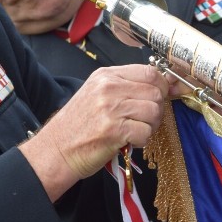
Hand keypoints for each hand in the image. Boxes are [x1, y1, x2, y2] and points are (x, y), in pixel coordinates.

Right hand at [19, 65, 169, 200]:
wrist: (56, 149)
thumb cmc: (78, 124)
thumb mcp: (96, 93)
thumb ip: (124, 86)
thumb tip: (161, 85)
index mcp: (106, 75)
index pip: (149, 71)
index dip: (162, 85)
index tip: (164, 96)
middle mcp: (109, 88)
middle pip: (155, 92)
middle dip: (157, 109)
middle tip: (146, 120)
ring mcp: (111, 108)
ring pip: (154, 112)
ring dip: (151, 126)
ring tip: (136, 131)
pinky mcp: (114, 130)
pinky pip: (146, 132)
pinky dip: (142, 140)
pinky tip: (129, 142)